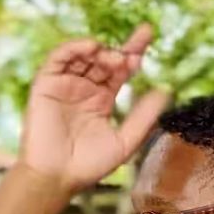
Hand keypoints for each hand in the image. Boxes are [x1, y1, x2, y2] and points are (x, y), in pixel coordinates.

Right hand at [19, 25, 168, 197]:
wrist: (57, 177)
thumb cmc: (89, 166)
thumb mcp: (125, 142)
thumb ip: (144, 117)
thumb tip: (166, 91)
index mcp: (103, 100)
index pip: (121, 70)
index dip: (133, 52)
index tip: (147, 35)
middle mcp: (85, 88)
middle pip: (105, 58)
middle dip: (121, 50)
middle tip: (136, 49)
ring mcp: (65, 84)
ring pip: (83, 55)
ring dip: (100, 50)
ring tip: (116, 57)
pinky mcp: (46, 83)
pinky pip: (59, 58)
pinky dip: (74, 48)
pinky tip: (92, 47)